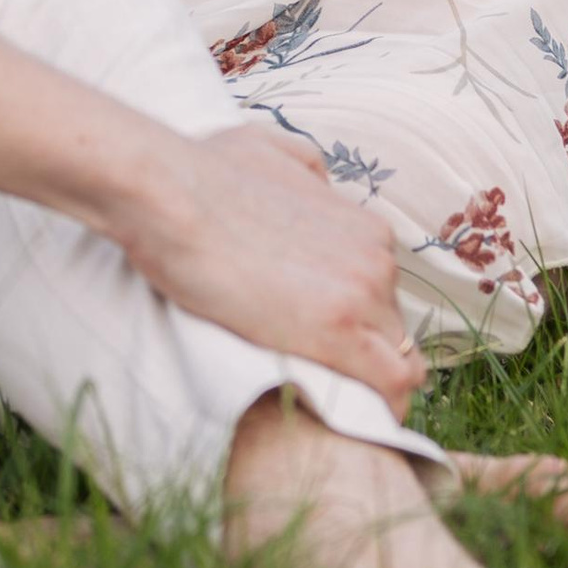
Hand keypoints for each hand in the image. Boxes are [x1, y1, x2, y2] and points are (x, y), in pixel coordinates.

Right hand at [118, 126, 424, 422]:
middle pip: (391, 329)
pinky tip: (352, 419)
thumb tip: (318, 183)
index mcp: (364, 227)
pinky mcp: (338, 331)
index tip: (323, 341)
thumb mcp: (269, 147)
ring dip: (368, 384)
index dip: (358, 323)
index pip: (382, 294)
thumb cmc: (201, 171)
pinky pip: (392, 386)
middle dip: (363, 354)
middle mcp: (376, 258)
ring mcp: (362, 294)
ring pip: (398, 360)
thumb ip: (305, 167)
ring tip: (326, 400)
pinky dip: (381, 408)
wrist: (168, 194)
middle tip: (316, 374)